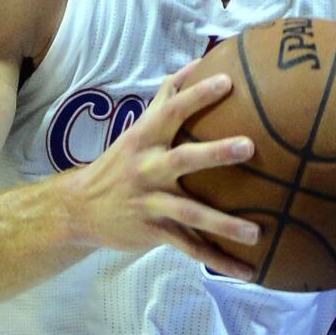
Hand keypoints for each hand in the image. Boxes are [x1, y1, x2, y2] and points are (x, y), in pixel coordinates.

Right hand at [70, 63, 259, 279]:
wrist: (79, 209)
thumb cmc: (121, 161)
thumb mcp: (139, 127)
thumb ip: (168, 97)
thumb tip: (200, 62)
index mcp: (146, 139)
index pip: (172, 110)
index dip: (198, 95)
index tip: (228, 81)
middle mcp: (147, 169)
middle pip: (183, 158)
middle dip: (215, 153)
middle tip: (249, 146)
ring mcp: (150, 203)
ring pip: (190, 214)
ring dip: (224, 224)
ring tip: (256, 232)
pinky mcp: (153, 232)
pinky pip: (189, 249)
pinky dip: (219, 261)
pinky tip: (249, 272)